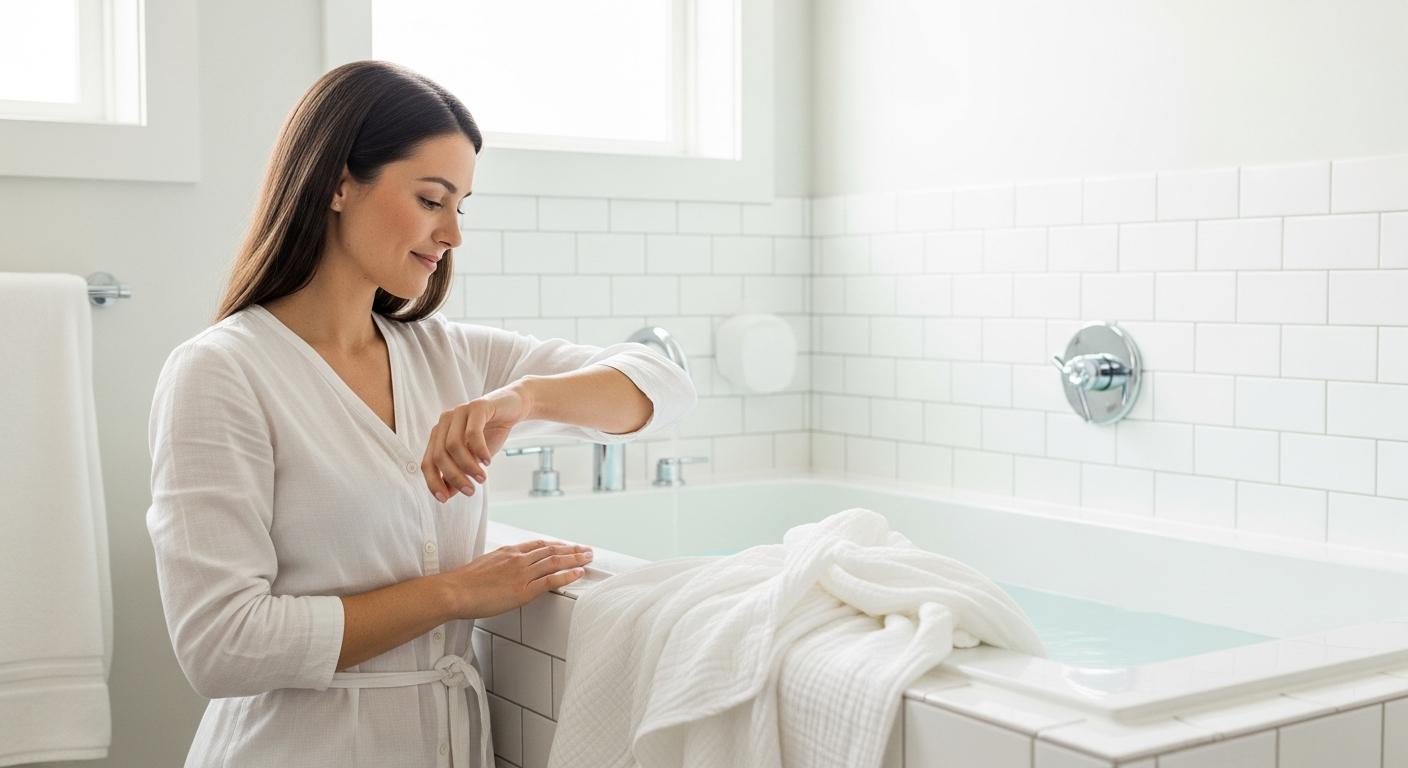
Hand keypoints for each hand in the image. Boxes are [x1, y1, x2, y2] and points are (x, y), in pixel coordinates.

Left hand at [421, 382, 533, 502]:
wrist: (513, 408)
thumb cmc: (490, 434)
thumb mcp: (474, 458)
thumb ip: (459, 472)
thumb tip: (447, 494)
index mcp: (439, 434)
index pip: (427, 462)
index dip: (433, 482)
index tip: (444, 499)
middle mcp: (444, 422)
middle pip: (439, 455)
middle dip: (454, 477)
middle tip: (470, 491)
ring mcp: (459, 412)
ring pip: (453, 445)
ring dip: (468, 466)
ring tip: (482, 478)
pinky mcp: (477, 407)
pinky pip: (473, 433)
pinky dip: (479, 451)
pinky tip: (488, 462)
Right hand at [441, 539, 592, 618]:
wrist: (454, 591)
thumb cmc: (463, 583)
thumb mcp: (483, 565)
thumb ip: (498, 565)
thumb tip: (503, 570)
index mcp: (508, 552)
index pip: (537, 545)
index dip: (555, 545)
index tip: (566, 546)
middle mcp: (518, 559)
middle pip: (551, 550)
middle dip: (571, 549)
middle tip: (586, 549)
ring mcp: (522, 574)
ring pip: (555, 561)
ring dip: (575, 558)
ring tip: (589, 557)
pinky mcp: (523, 591)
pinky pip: (551, 580)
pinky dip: (567, 575)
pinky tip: (579, 573)